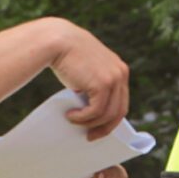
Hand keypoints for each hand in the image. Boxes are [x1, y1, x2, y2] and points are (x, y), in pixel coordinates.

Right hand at [49, 21, 129, 140]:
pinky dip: (82, 118)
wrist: (57, 40)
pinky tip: (71, 115)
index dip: (111, 118)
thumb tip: (92, 111)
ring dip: (89, 122)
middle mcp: (121, 73)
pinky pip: (96, 111)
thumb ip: (95, 86)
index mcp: (119, 69)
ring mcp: (113, 78)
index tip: (100, 128)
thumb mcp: (87, 71)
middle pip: (119, 110)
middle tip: (91, 136)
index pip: (121, 101)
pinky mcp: (103, 84)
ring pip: (107, 114)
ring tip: (74, 121)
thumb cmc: (67, 56)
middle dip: (105, 127)